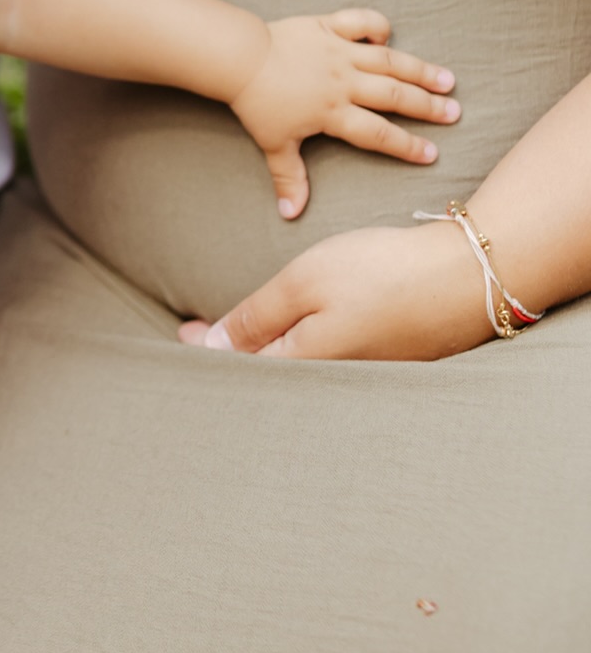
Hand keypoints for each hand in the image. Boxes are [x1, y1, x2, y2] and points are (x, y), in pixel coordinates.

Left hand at [178, 220, 494, 359]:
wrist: (470, 274)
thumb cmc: (383, 271)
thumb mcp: (307, 282)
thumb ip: (258, 316)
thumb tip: (211, 347)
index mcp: (307, 364)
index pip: (241, 371)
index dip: (208, 354)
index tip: (182, 332)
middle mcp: (334, 381)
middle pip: (270, 380)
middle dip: (234, 359)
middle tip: (202, 334)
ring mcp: (365, 375)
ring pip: (301, 373)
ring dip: (268, 354)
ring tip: (242, 334)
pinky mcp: (391, 363)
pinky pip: (333, 365)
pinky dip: (306, 350)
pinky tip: (300, 334)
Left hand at [229, 9, 458, 217]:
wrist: (238, 59)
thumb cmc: (256, 104)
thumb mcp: (273, 144)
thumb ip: (288, 178)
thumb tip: (290, 214)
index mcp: (334, 112)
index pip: (377, 133)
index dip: (406, 145)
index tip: (432, 154)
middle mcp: (344, 82)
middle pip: (394, 96)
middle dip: (427, 107)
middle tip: (455, 113)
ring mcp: (339, 52)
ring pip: (388, 61)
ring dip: (420, 70)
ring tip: (447, 79)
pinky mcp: (327, 26)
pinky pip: (359, 21)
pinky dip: (376, 26)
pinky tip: (389, 36)